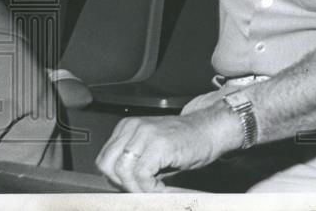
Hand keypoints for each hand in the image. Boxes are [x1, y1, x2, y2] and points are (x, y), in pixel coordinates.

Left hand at [96, 107, 237, 192]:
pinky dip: (149, 187)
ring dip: (136, 187)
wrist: (212, 130)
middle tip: (141, 190)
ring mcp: (146, 133)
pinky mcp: (159, 143)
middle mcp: (134, 126)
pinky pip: (141, 174)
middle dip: (122, 184)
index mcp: (128, 126)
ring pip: (122, 171)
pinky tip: (162, 187)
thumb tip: (119, 186)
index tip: (131, 187)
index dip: (115, 178)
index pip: (104, 159)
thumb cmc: (185, 142)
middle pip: (108, 165)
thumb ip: (134, 162)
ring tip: (152, 190)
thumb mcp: (152, 149)